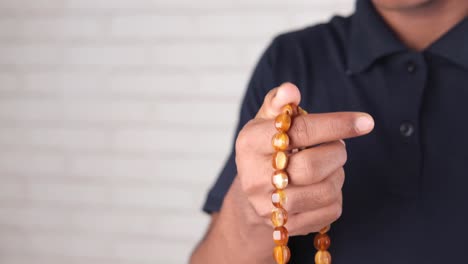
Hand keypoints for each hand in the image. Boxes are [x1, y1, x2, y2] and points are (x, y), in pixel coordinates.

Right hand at [233, 82, 373, 235]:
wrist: (252, 194)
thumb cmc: (266, 149)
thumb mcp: (267, 121)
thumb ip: (279, 102)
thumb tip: (290, 89)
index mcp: (250, 143)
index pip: (299, 131)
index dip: (336, 124)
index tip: (366, 121)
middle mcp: (254, 177)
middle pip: (312, 166)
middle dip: (336, 153)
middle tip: (337, 147)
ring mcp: (269, 206)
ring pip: (325, 191)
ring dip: (337, 174)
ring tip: (328, 166)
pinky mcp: (288, 226)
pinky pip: (331, 211)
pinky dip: (336, 195)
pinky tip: (323, 186)